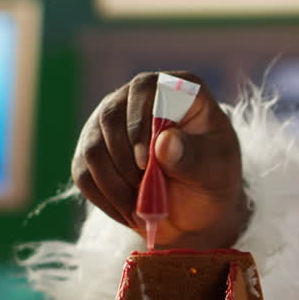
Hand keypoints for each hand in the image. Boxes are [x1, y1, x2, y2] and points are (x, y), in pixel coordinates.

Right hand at [72, 71, 248, 248]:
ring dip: (114, 184)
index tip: (146, 162)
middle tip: (146, 190)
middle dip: (125, 162)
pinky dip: (104, 197)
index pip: (145, 88)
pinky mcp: (94, 148)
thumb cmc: (212, 180)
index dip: (140, 123)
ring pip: (92, 147)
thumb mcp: (215, 172)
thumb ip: (194, 157)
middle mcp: (139, 96)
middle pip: (110, 117)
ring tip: (141, 205)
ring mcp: (113, 121)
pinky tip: (128, 211)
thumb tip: (164, 141)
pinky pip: (83, 172)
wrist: (197, 207)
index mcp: (178, 89)